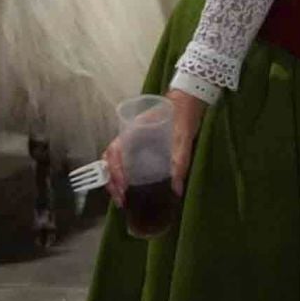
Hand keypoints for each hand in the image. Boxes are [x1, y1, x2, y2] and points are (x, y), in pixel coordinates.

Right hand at [103, 87, 204, 204]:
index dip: (115, 171)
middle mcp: (128, 136)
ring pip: (115, 160)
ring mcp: (133, 140)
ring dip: (114, 179)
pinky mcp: (140, 144)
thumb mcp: (183, 138)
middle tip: (120, 200)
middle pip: (110, 159)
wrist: (189, 100)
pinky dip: (123, 174)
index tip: (123, 188)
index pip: (115, 152)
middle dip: (111, 181)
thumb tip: (177, 190)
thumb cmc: (183, 115)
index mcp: (133, 131)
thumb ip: (180, 162)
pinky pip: (125, 159)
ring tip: (122, 197)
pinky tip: (131, 187)